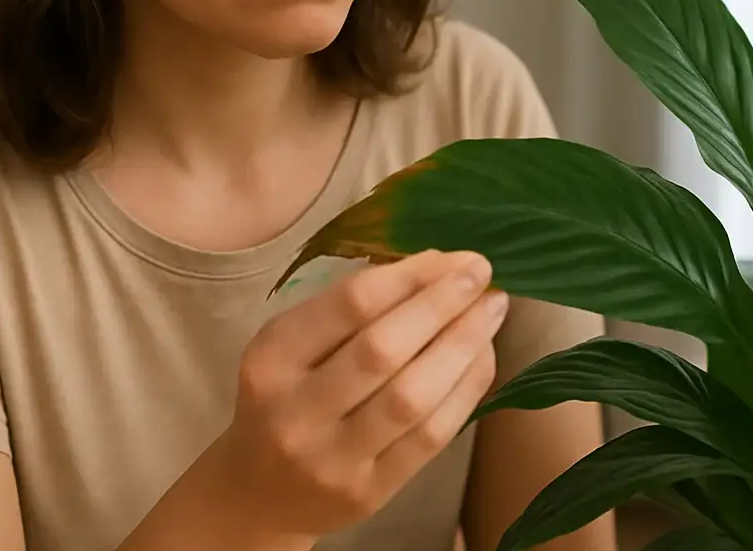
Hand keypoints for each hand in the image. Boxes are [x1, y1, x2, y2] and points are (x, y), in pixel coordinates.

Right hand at [221, 250, 508, 544]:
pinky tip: (482, 356)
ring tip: (492, 310)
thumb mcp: (292, 345)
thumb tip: (438, 265)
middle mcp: (295, 411)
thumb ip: (351, 307)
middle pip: (381, 349)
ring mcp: (332, 459)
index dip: (410, 276)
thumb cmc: (286, 397)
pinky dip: (465, 389)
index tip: (452, 257)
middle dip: (441, 304)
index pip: (349, 305)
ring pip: (412, 397)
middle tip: (482, 272)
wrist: (260, 495)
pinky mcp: (369, 493)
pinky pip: (430, 436)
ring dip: (462, 345)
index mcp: (271, 359)